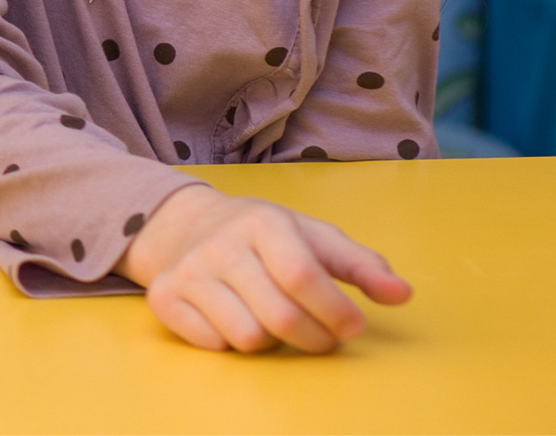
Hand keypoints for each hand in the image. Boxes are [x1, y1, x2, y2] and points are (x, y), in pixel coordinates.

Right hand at [122, 184, 412, 352]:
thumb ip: (360, 265)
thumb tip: (402, 294)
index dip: (335, 311)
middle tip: (323, 335)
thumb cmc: (261, 236)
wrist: (181, 224)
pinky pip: (214, 345)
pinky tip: (235, 319)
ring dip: (273, 341)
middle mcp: (219, 244)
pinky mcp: (164, 298)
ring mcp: (187, 272)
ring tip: (274, 320)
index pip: (302, 276)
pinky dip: (232, 342)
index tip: (354, 326)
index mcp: (261, 222)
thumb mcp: (313, 237)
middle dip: (315, 338)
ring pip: (248, 338)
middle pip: (280, 317)